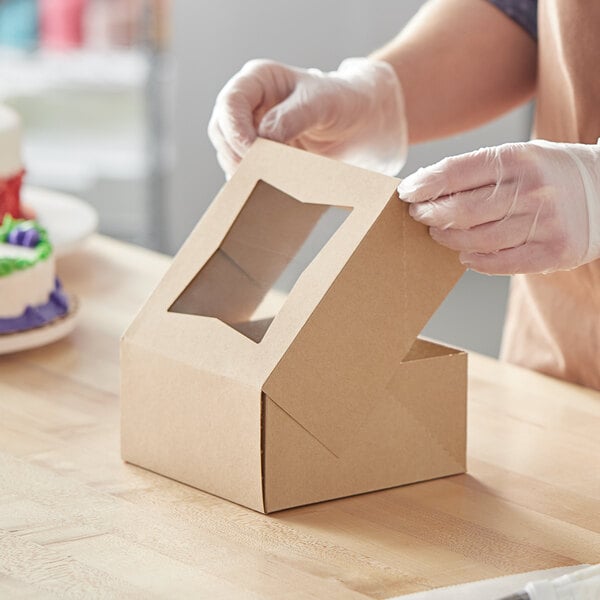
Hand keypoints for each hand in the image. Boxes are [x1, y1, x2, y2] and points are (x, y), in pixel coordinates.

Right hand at [208, 58, 407, 177]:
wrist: (358, 122)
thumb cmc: (342, 101)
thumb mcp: (324, 102)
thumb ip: (294, 116)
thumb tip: (265, 137)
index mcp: (259, 80)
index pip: (230, 102)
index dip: (235, 130)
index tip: (253, 153)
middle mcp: (248, 103)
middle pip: (221, 130)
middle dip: (235, 155)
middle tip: (257, 175)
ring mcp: (249, 130)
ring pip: (227, 153)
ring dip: (242, 171)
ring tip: (266, 183)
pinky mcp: (257, 154)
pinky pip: (243, 169)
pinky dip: (251, 181)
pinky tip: (267, 189)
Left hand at [398, 140, 599, 273]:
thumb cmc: (549, 174)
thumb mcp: (520, 157)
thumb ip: (477, 171)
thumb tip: (425, 187)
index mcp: (519, 158)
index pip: (457, 172)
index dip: (425, 185)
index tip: (406, 193)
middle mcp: (532, 189)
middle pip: (462, 210)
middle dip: (430, 214)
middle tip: (418, 215)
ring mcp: (545, 223)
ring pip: (477, 239)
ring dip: (448, 239)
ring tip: (438, 234)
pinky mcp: (554, 251)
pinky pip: (501, 263)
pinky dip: (475, 261)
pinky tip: (464, 254)